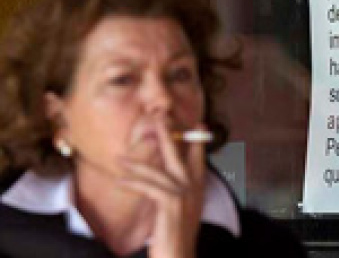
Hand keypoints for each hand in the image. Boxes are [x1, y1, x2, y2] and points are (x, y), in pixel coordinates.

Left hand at [120, 116, 206, 257]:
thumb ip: (178, 196)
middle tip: (160, 117)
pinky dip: (133, 183)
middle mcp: (193, 189)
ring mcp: (184, 196)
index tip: (200, 123)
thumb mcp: (180, 213)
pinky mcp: (171, 205)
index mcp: (198, 190)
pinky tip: (120, 180)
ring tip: (119, 158)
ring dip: (136, 164)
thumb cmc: (176, 239)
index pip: (199, 159)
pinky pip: (149, 187)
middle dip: (169, 135)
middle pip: (180, 156)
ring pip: (159, 171)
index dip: (198, 140)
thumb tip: (165, 182)